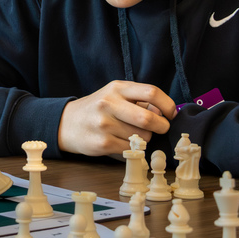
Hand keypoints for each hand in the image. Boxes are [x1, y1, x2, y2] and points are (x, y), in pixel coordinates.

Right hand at [57, 81, 175, 156]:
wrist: (67, 123)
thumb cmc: (98, 109)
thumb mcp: (115, 95)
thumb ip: (139, 100)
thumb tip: (166, 112)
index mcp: (116, 88)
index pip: (151, 92)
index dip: (168, 105)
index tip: (171, 114)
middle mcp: (109, 103)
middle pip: (149, 118)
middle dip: (161, 126)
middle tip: (161, 128)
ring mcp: (104, 124)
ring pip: (142, 138)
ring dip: (145, 139)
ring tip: (133, 134)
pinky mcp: (103, 143)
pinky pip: (132, 149)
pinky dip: (133, 148)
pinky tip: (122, 141)